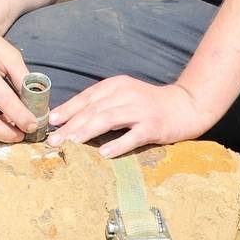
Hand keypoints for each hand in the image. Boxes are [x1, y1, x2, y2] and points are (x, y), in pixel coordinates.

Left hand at [47, 77, 216, 158]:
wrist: (186, 106)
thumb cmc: (149, 105)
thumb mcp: (124, 97)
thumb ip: (102, 104)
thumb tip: (71, 120)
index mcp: (117, 85)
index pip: (87, 97)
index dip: (68, 109)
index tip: (52, 121)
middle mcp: (127, 94)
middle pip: (93, 109)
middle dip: (71, 125)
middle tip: (54, 140)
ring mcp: (141, 109)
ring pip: (108, 119)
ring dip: (87, 131)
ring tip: (71, 144)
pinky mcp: (154, 125)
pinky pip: (133, 135)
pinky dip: (118, 144)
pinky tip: (104, 153)